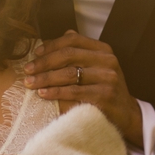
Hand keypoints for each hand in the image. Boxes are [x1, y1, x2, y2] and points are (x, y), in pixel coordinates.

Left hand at [27, 37, 144, 151]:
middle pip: (68, 55)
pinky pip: (74, 92)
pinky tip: (43, 94)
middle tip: (27, 70)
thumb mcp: (98, 67)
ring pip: (69, 74)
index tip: (35, 53)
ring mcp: (107, 78)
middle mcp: (107, 61)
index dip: (52, 44)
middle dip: (44, 63)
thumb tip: (52, 40)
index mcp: (104, 50)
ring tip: (30, 83)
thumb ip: (80, 53)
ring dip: (45, 78)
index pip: (73, 39)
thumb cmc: (106, 90)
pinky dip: (55, 93)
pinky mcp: (104, 97)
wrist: (127, 115)